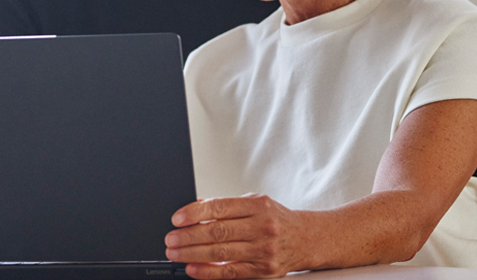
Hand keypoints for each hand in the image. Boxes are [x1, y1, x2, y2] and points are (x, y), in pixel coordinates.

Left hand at [165, 194, 310, 278]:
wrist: (306, 239)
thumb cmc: (276, 219)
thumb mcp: (255, 204)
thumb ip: (226, 206)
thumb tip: (194, 207)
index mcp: (258, 206)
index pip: (220, 207)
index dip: (195, 213)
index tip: (177, 219)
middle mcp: (262, 227)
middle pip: (218, 231)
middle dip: (189, 236)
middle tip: (170, 239)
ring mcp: (263, 250)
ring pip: (221, 253)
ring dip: (193, 254)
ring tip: (176, 253)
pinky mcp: (264, 270)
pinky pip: (231, 272)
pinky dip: (208, 272)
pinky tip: (193, 269)